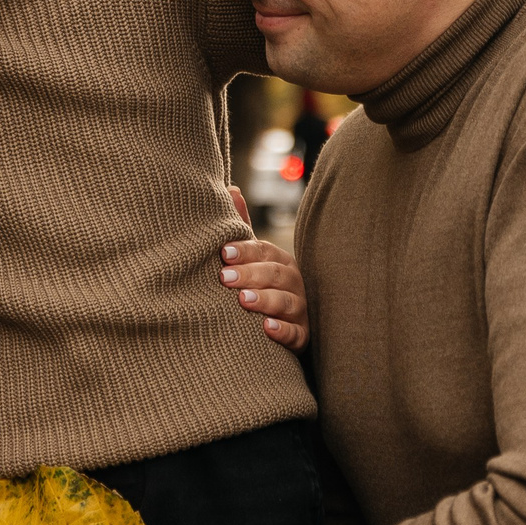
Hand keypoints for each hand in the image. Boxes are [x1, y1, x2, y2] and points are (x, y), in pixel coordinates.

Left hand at [223, 185, 307, 349]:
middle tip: (224, 277)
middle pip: (275, 274)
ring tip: (244, 300)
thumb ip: (242, 228)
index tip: (223, 253)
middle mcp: (293, 282)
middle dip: (250, 274)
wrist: (279, 329)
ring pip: (286, 302)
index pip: (264, 251)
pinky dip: (283, 331)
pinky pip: (296, 333)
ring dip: (265, 300)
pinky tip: (267, 329)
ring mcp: (299, 309)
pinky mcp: (302, 336)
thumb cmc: (260, 287)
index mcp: (279, 261)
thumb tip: (230, 188)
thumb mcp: (252, 258)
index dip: (245, 250)